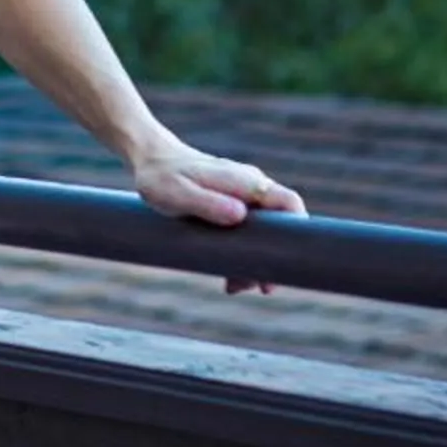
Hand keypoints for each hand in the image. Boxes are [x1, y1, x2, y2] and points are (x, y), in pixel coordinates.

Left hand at [129, 136, 305, 293]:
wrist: (149, 159)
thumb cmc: (161, 176)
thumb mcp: (178, 193)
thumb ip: (208, 203)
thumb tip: (240, 216)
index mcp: (244, 181)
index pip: (288, 201)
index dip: (297, 231)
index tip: (285, 263)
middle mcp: (249, 187)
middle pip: (279, 224)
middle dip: (272, 258)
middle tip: (258, 287)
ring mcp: (241, 196)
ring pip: (262, 233)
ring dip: (254, 261)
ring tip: (234, 286)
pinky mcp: (229, 205)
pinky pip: (246, 232)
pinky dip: (241, 255)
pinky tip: (226, 275)